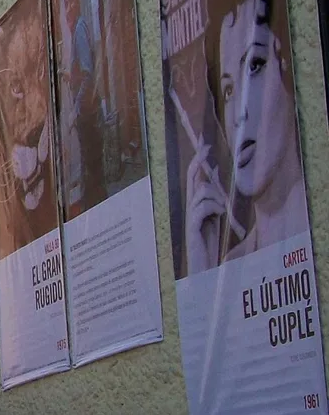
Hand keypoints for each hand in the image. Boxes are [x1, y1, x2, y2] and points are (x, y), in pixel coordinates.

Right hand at [184, 142, 224, 272]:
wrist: (204, 269)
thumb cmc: (210, 245)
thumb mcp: (216, 219)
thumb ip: (215, 201)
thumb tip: (215, 181)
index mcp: (197, 205)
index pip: (195, 177)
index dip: (199, 161)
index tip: (206, 145)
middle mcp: (190, 208)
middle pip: (192, 178)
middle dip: (198, 162)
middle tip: (206, 148)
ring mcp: (190, 217)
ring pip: (200, 192)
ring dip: (215, 195)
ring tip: (224, 209)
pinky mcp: (192, 228)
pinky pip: (201, 208)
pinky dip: (214, 207)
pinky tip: (221, 215)